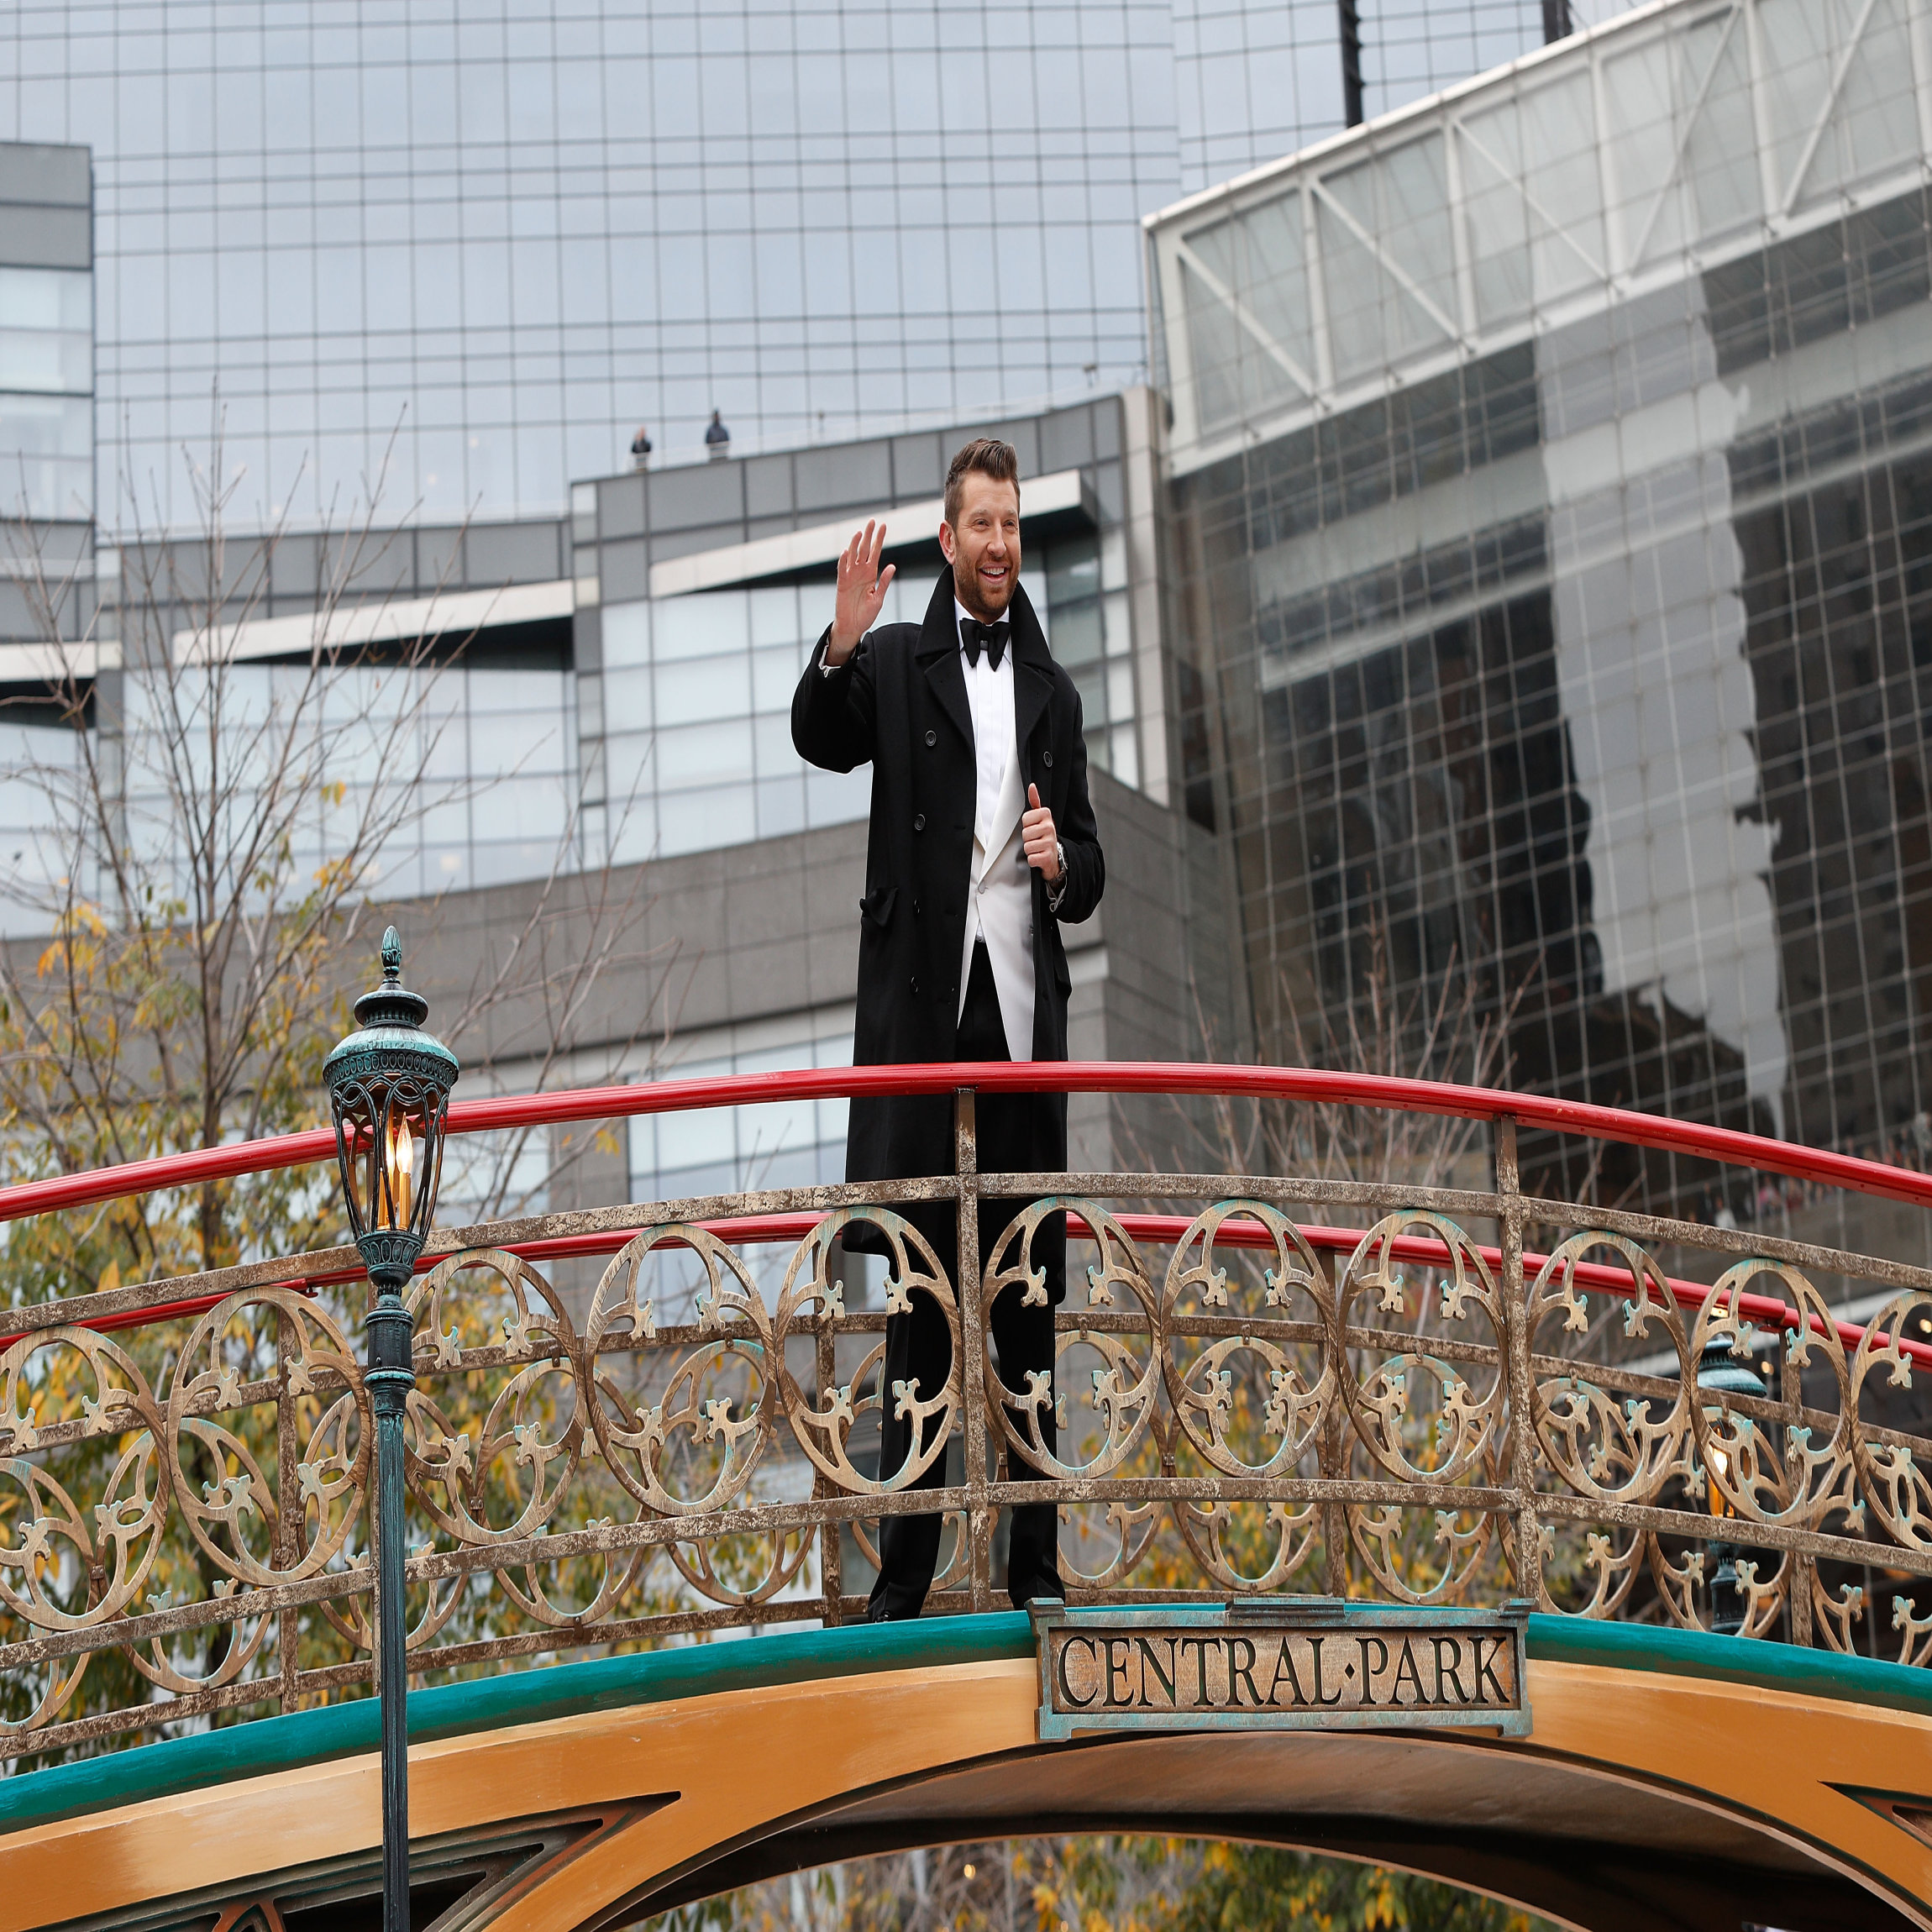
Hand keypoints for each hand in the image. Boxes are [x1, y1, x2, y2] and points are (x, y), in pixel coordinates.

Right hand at [828, 520, 894, 663]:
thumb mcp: (879, 598)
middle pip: (864, 549)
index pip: (875, 552)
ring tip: (859, 532)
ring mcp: (850, 576)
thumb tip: (892, 566)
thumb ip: (884, 582)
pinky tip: (846, 551)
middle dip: (868, 535)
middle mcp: (860, 572)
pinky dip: (843, 560)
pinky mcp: (841, 583)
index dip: (878, 539)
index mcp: (871, 574)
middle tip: (872, 521)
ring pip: (852, 555)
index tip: (883, 526)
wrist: (852, 626)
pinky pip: (842, 569)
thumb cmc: (866, 614)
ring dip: (855, 544)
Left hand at [1023, 783, 1060, 881]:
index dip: (1027, 826)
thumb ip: (1035, 801)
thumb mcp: (1041, 818)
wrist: (1055, 856)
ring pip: (1027, 846)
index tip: (1034, 828)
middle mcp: (1050, 827)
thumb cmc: (1044, 835)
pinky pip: (1031, 858)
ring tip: (1038, 848)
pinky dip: (1033, 860)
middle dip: (1027, 839)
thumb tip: (1032, 786)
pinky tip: (1039, 856)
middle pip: (1025, 833)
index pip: (1025, 819)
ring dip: (1030, 850)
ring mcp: (1050, 842)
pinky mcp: (1048, 857)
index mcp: (1047, 815)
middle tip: (1036, 839)